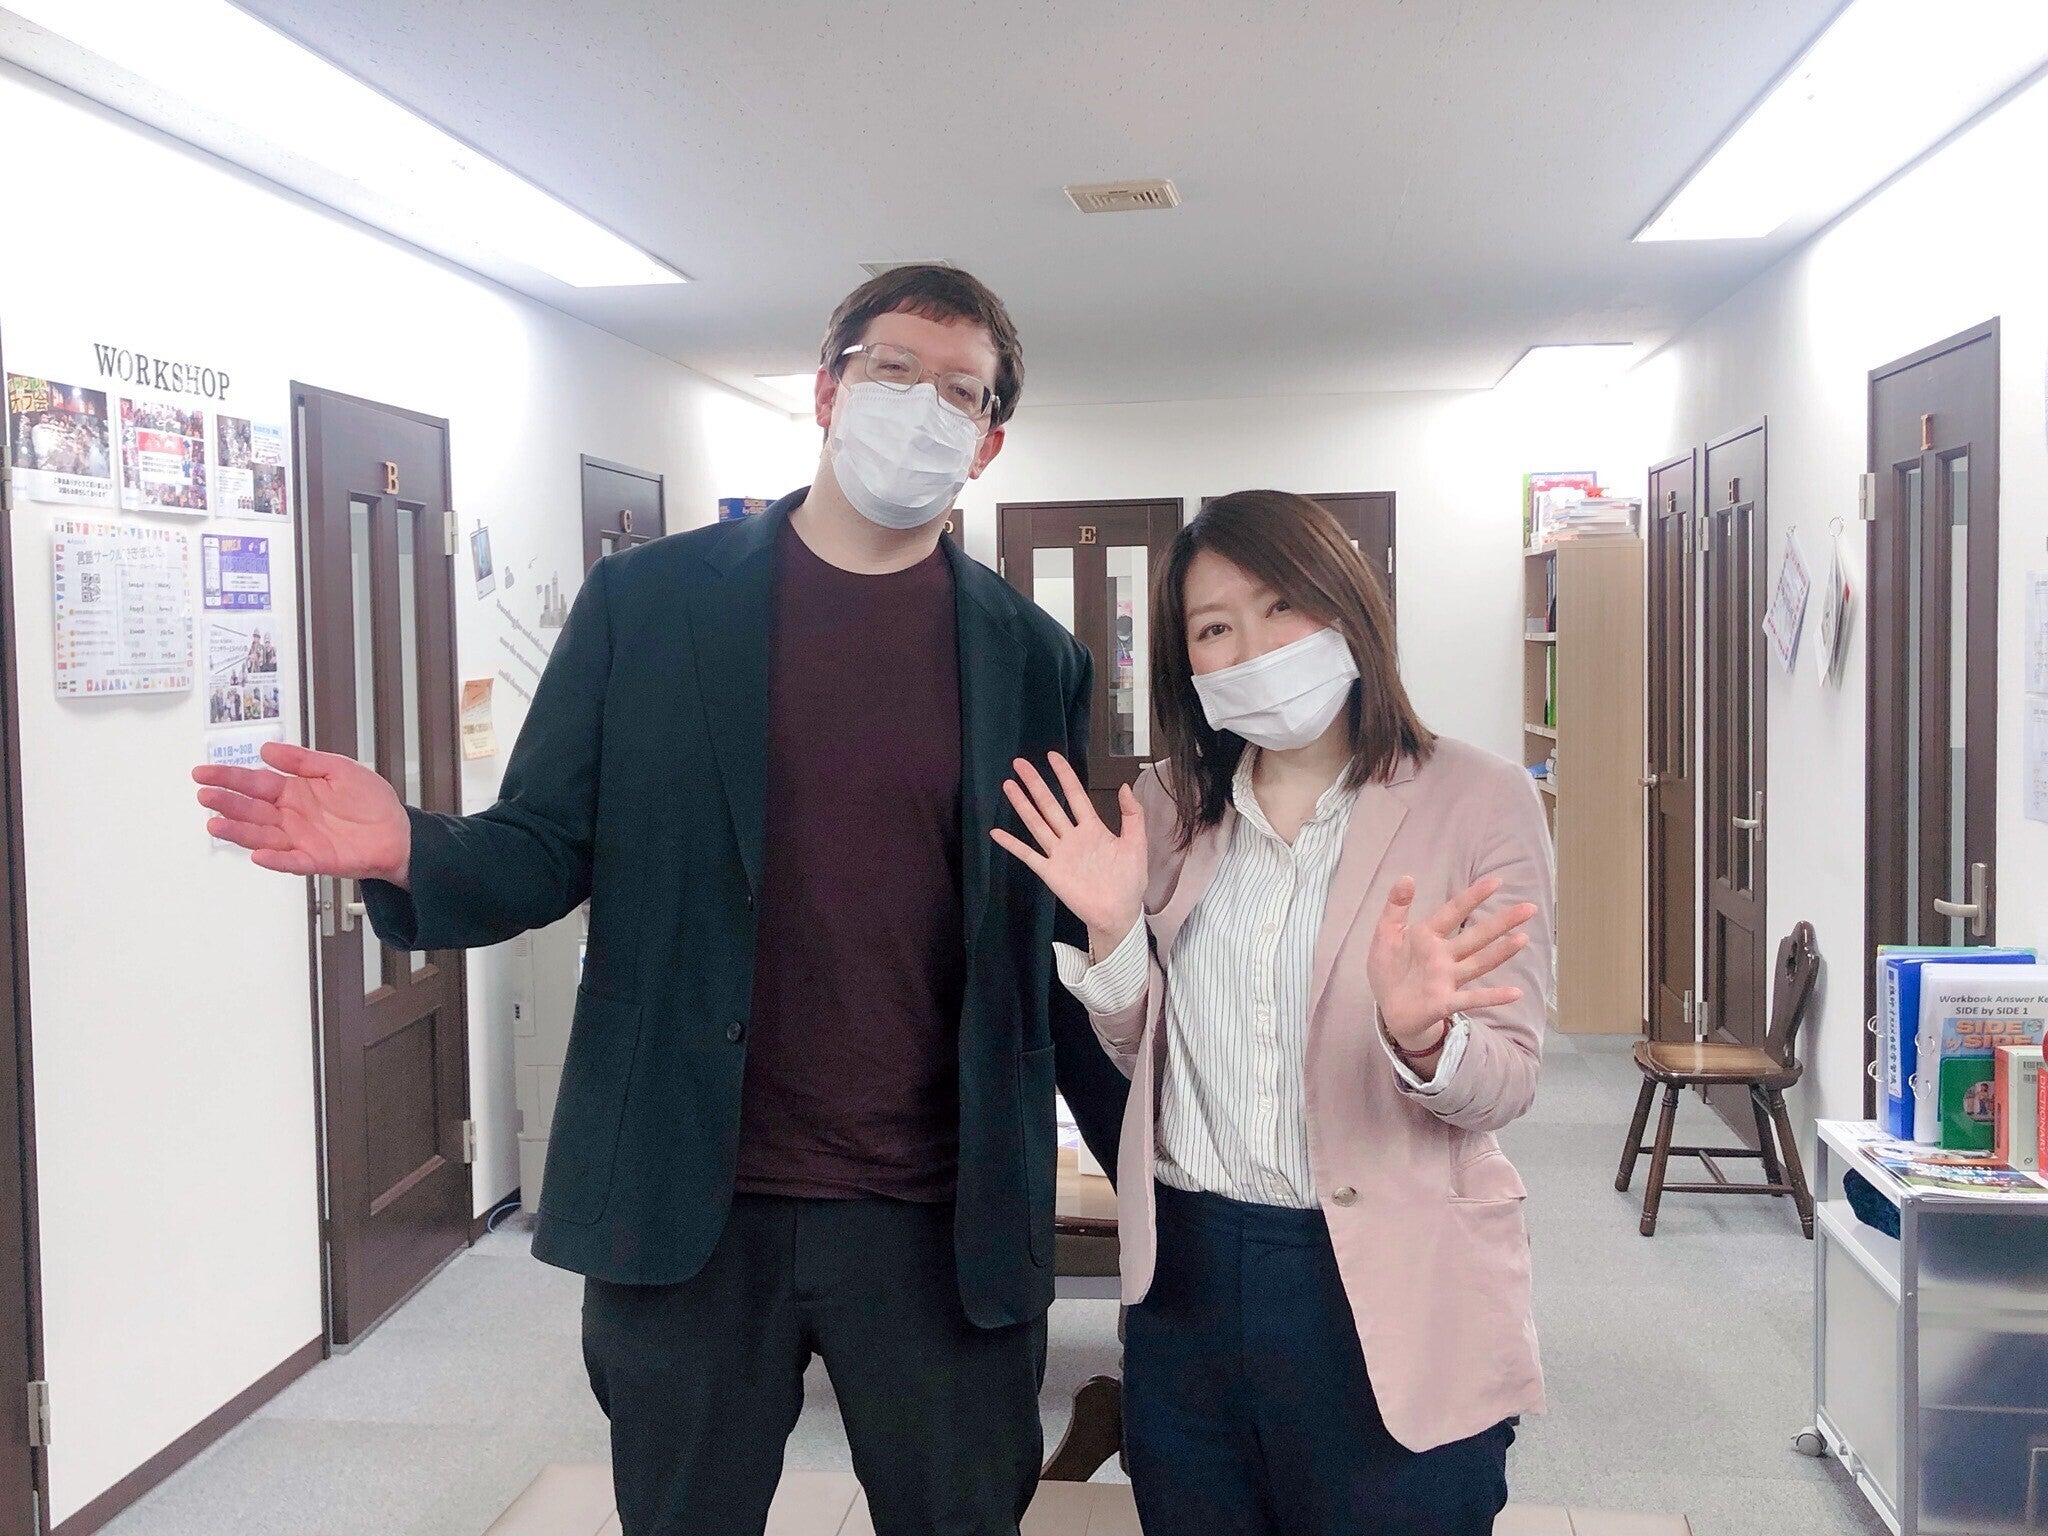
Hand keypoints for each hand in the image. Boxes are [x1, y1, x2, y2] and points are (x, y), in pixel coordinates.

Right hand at [192, 741, 411, 885]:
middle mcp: (290, 816)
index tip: (202, 773)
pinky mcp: (316, 859)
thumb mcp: (338, 769)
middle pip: (252, 810)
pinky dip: (275, 859)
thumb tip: (268, 749)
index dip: (228, 777)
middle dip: (227, 802)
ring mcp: (300, 839)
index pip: (254, 782)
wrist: (398, 831)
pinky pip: (291, 861)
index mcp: (294, 791)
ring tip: (216, 824)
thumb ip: (303, 760)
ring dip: (239, 831)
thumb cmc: (370, 801)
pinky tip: (258, 854)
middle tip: (205, 795)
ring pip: (262, 836)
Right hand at [989, 752, 1146, 954]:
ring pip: (1037, 823)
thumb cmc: (1129, 881)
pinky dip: (1012, 844)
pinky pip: (1028, 855)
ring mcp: (1059, 853)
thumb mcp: (1136, 844)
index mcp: (1092, 828)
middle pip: (1049, 804)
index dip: (1064, 775)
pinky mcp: (1050, 872)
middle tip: (1020, 763)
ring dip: (1022, 805)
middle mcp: (1072, 837)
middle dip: (1035, 783)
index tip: (1052, 757)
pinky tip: (997, 833)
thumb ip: (1133, 815)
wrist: (1119, 913)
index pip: (1075, 795)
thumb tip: (1125, 786)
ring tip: (1008, 786)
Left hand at [1367, 875, 1536, 1050]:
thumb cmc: (1389, 969)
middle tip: (1529, 908)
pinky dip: (1492, 996)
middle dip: (1502, 922)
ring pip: (1479, 962)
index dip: (1473, 897)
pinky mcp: (1444, 1001)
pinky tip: (1515, 993)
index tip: (1496, 881)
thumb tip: (1407, 877)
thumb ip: (1396, 907)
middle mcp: (1444, 956)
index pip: (1454, 912)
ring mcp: (1447, 979)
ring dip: (1501, 952)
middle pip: (1477, 936)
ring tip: (1523, 939)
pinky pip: (1471, 998)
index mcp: (1428, 936)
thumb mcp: (1386, 934)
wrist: (1388, 1009)